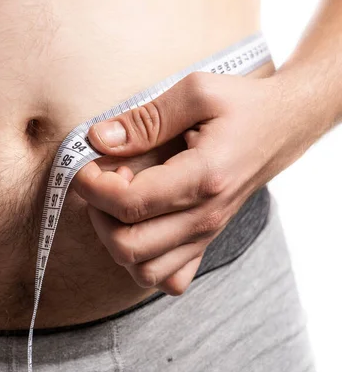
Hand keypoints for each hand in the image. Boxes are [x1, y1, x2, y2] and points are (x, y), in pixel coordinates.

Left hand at [73, 71, 321, 294]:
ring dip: (116, 240)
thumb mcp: (196, 92)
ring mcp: (207, 234)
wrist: (285, 126)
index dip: (92, 187)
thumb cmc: (242, 106)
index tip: (85, 164)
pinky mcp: (205, 241)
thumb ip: (144, 119)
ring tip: (121, 203)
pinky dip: (144, 263)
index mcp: (204, 177)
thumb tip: (98, 139)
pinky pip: (169, 279)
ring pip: (143, 271)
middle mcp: (206, 216)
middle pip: (128, 246)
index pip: (129, 204)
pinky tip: (141, 228)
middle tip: (104, 181)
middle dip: (98, 214)